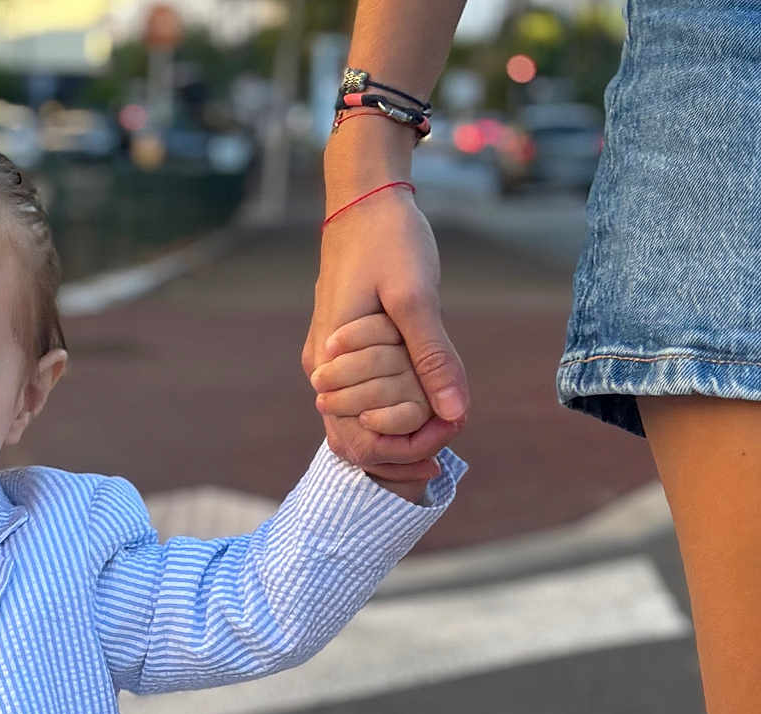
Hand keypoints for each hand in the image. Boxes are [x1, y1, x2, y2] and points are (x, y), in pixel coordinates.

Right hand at [302, 184, 467, 483]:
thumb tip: (456, 413)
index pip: (360, 440)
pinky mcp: (340, 353)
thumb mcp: (417, 297)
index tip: (451, 436)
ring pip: (357, 423)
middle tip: (451, 441)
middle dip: (404, 450)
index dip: (406, 450)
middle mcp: (322, 372)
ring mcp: (327, 364)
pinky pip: (361, 400)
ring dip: (399, 432)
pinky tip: (426, 404)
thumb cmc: (388, 240)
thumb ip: (434, 358)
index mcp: (331, 363)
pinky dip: (392, 410)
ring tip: (444, 425)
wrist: (362, 199)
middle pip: (355, 441)